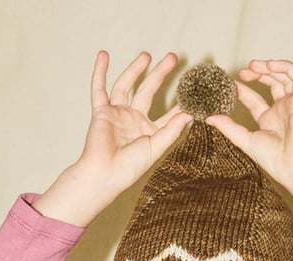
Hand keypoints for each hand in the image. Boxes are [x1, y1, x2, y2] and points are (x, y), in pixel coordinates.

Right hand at [35, 51, 191, 225]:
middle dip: (160, 74)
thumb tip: (189, 114)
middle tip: (173, 58)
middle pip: (149, 91)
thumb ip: (172, 130)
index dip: (180, 100)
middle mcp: (135, 120)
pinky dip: (100, 72)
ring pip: (127, 85)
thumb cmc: (131, 167)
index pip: (169, 112)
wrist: (106, 174)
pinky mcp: (102, 112)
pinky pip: (99, 89)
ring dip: (135, 69)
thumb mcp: (157, 148)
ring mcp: (118, 114)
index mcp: (151, 131)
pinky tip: (103, 55)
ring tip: (147, 54)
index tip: (193, 87)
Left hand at [207, 60, 292, 213]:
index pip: (254, 100)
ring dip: (268, 67)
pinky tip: (270, 65)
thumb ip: (228, 127)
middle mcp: (281, 111)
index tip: (229, 84)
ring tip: (253, 65)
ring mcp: (292, 104)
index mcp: (269, 121)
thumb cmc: (273, 159)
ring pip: (283, 77)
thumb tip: (208, 117)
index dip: (241, 90)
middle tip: (242, 72)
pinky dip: (285, 66)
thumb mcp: (245, 140)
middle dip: (256, 74)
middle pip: (270, 83)